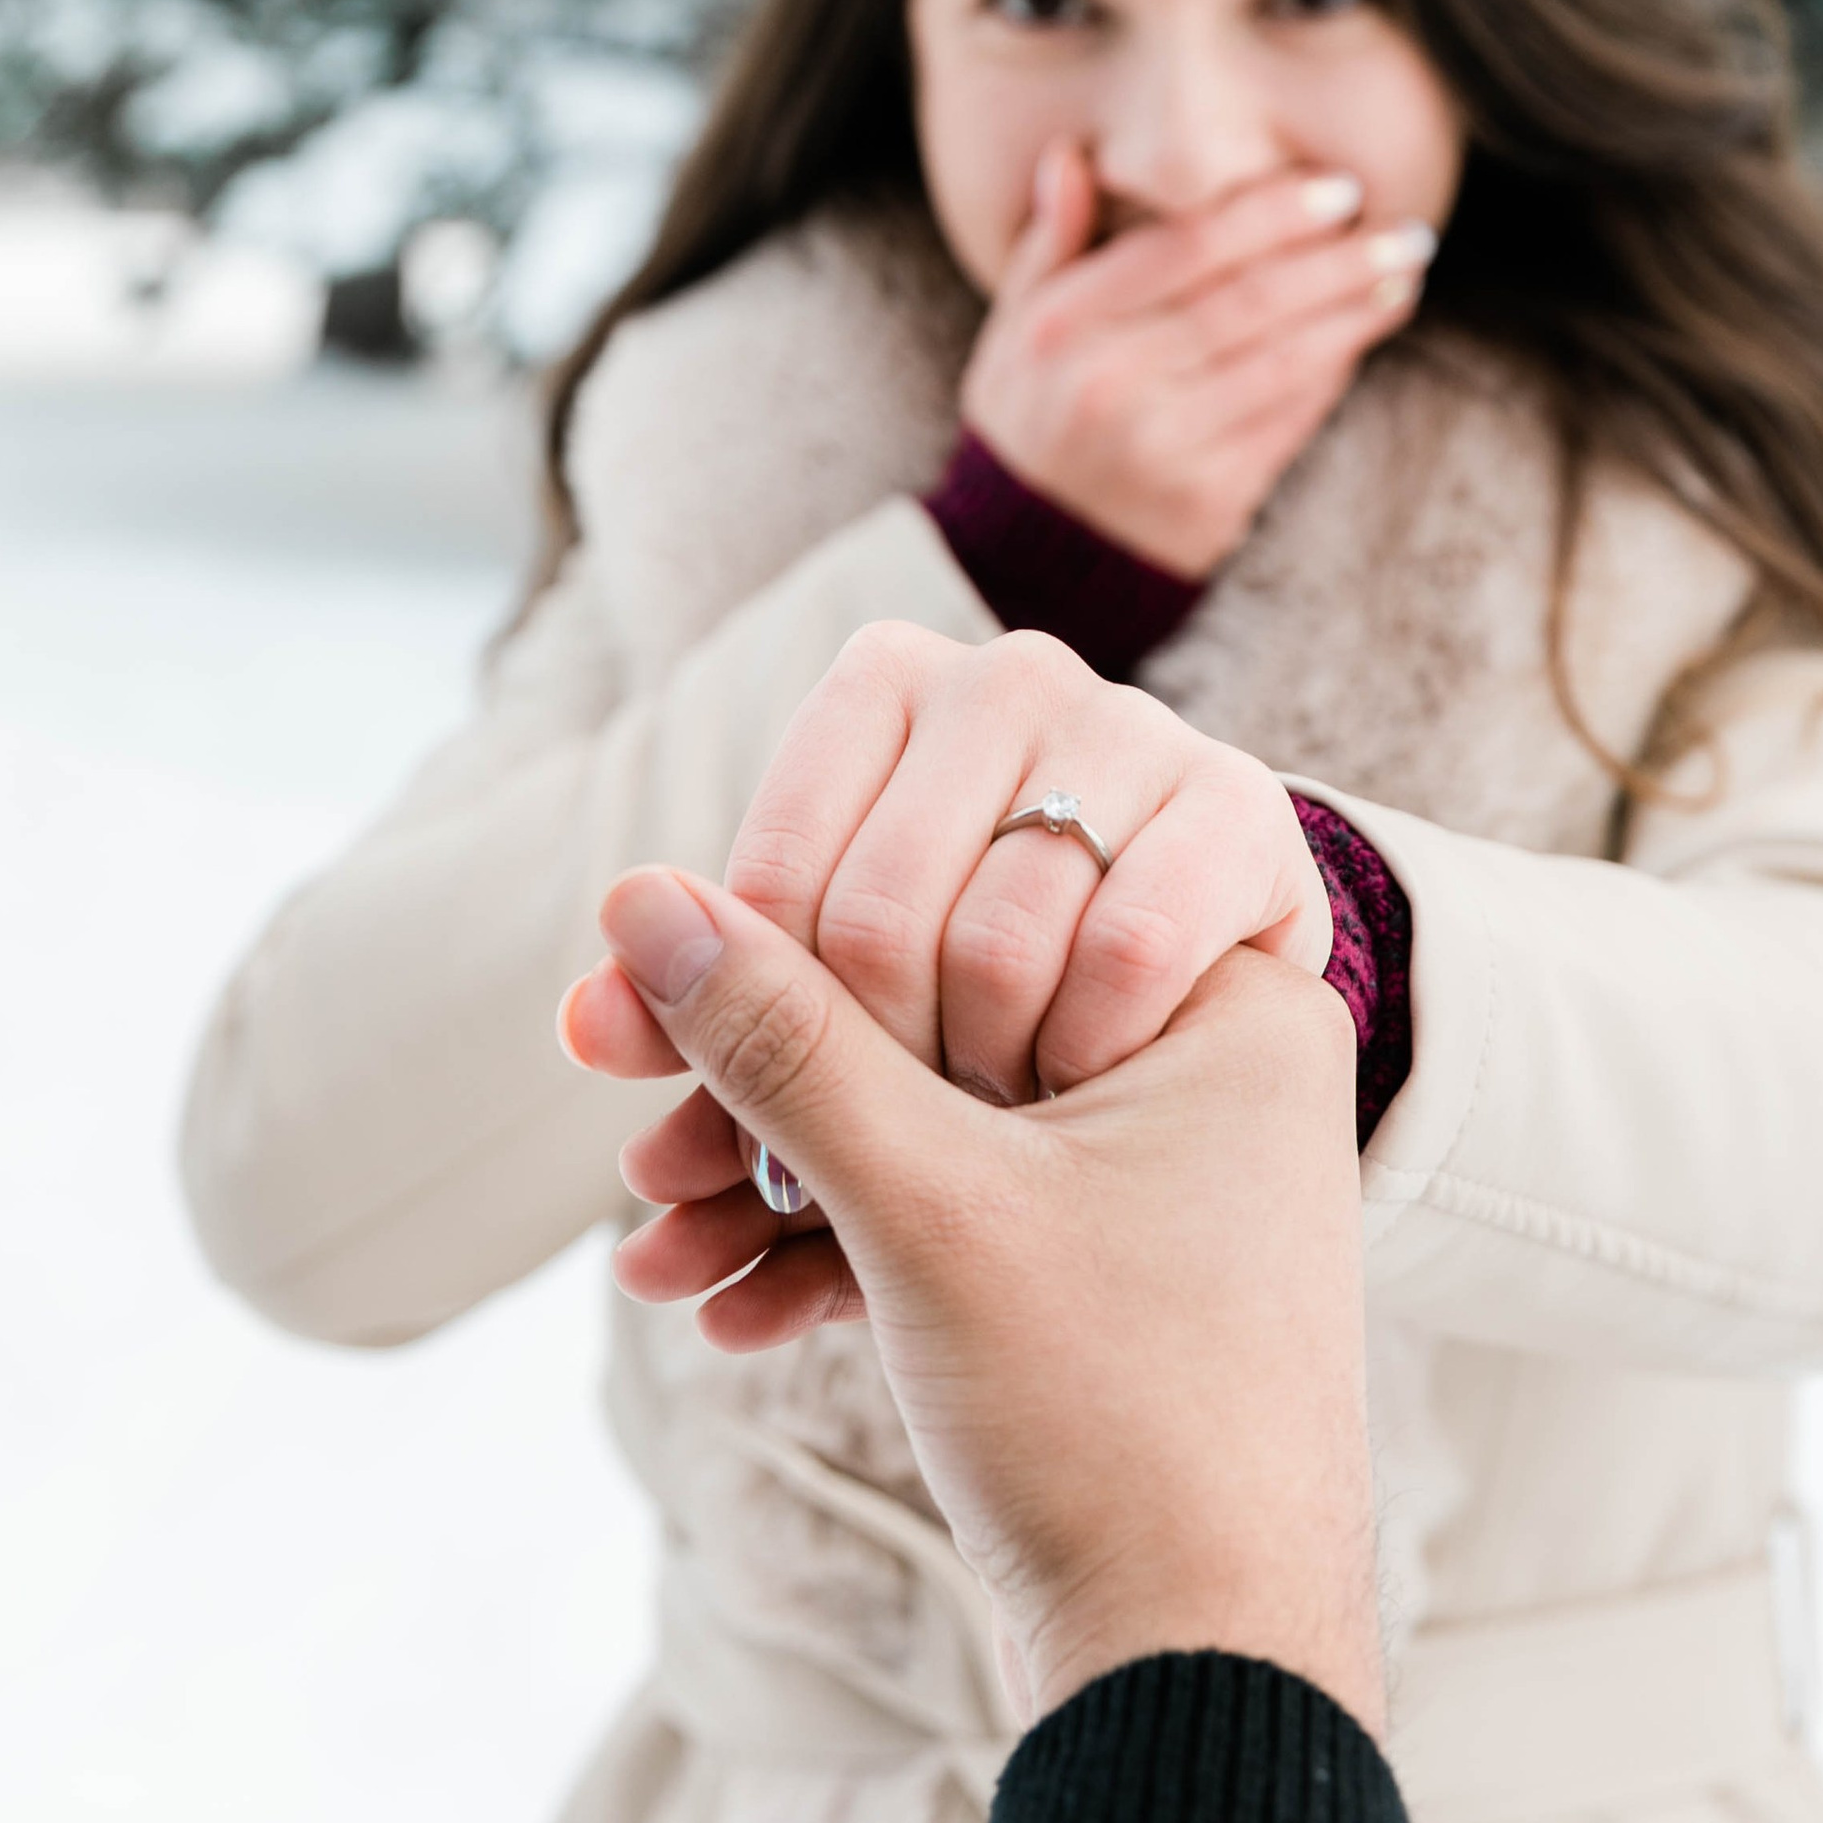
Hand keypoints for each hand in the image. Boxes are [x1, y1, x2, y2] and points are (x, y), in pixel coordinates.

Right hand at [570, 869, 1381, 1735]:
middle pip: (937, 1025)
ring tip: (653, 1252)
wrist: (1205, 1675)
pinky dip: (841, 1260)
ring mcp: (1160, 1185)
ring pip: (932, 1135)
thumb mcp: (926, 1203)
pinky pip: (955, 1225)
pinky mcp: (1109, 1285)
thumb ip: (783, 1040)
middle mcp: (1206, 1072)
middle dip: (768, 1101)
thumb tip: (641, 897)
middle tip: (633, 1137)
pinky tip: (719, 1311)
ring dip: (781, 1192)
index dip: (800, 954)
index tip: (659, 1001)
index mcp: (1223, 1002)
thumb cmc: (1116, 1418)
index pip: (976, 901)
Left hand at [695, 615, 1333, 1103]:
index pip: (769, 889)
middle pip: (872, 919)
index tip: (805, 1121)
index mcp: (883, 679)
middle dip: (876, 1083)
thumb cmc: (977, 1023)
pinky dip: (1094, 1054)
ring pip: (997, 941)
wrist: (1194, 1043)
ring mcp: (1136, 725)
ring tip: (998, 1124)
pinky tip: (1096, 1084)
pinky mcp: (1244, 807)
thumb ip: (704, 1028)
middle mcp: (1009, 671)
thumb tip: (579, 1026)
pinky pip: (1128, 950)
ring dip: (985, 1084)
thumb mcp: (827, 1033)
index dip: (774, 1036)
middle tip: (906, 1151)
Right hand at [958, 143, 1437, 578]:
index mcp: (1062, 328)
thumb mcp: (1012, 329)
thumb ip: (1049, 243)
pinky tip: (1367, 333)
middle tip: (1404, 230)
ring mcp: (1164, 446)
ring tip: (1405, 274)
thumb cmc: (1032, 417)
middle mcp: (1110, 383)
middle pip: (1249, 300)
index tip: (1337, 187)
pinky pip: (1291, 418)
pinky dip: (1335, 371)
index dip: (1271, 212)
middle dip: (1339, 258)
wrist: (1030, 553)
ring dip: (1357, 312)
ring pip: (1284, 359)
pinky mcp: (1209, 497)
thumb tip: (1071, 157)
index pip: (1185, 249)